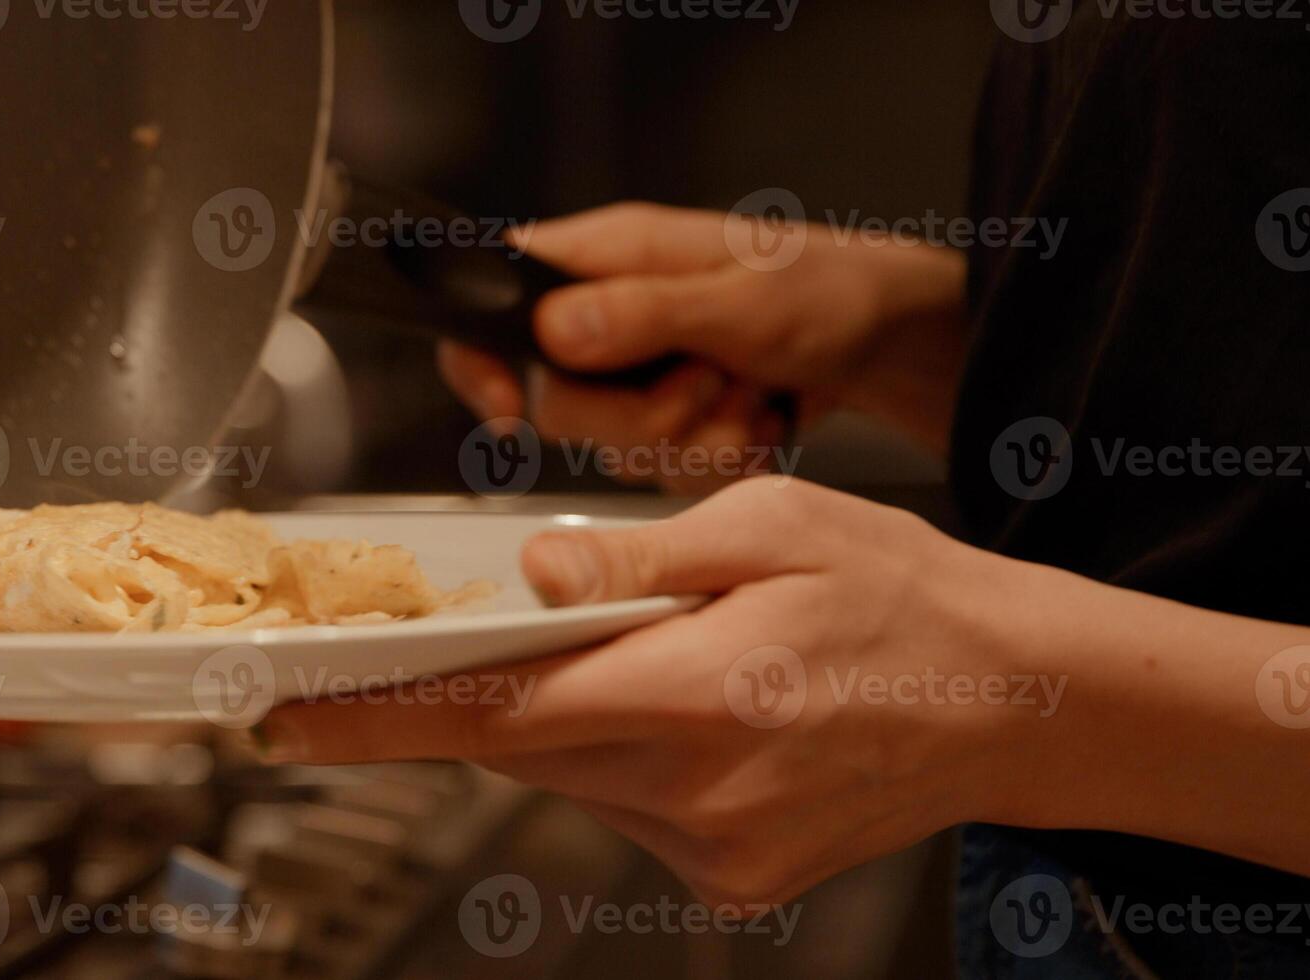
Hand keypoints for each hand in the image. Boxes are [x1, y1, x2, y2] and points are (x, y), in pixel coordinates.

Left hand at [255, 478, 1033, 906]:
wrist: (1015, 700)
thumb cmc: (906, 596)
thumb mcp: (773, 522)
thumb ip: (638, 553)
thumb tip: (532, 573)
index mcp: (698, 696)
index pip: (491, 716)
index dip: (376, 718)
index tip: (287, 715)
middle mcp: (699, 794)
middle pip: (522, 744)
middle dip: (488, 690)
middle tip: (495, 634)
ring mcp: (716, 850)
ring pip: (569, 775)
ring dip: (569, 716)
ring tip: (656, 656)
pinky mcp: (732, 876)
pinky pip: (625, 808)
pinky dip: (622, 754)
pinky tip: (693, 709)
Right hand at [441, 203, 967, 492]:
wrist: (895, 344)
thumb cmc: (831, 289)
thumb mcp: (741, 299)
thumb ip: (643, 314)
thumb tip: (551, 329)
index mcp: (608, 259)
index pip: (496, 300)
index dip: (481, 363)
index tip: (511, 413)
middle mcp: (610, 315)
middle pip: (557, 402)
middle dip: (636, 418)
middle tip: (704, 381)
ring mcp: (640, 372)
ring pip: (613, 449)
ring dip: (692, 440)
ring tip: (749, 393)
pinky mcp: (672, 419)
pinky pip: (662, 475)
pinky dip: (720, 461)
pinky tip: (759, 419)